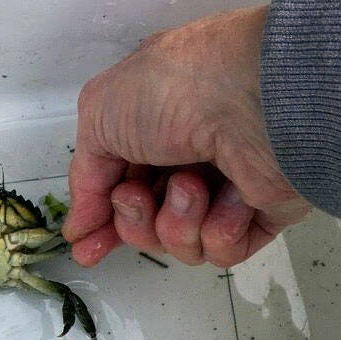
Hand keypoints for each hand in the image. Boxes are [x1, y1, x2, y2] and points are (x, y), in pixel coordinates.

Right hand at [64, 6, 309, 267]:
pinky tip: (231, 197)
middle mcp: (190, 156)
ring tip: (193, 186)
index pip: (119, 186)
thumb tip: (80, 226)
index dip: (100, 219)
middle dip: (134, 220)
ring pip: (179, 242)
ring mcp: (226, 187)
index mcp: (154, 125)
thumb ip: (84, 174)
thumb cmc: (179, 88)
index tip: (85, 245)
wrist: (258, 100)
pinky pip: (221, 250)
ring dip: (176, 221)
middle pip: (144, 224)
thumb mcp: (99, 113)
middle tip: (139, 197)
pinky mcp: (260, 214)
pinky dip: (218, 229)